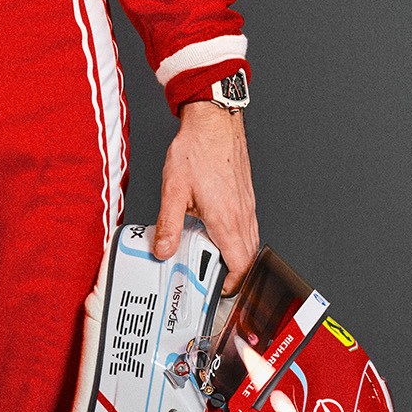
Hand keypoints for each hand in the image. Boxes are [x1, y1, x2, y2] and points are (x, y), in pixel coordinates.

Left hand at [153, 100, 258, 295]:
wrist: (213, 121)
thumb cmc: (197, 149)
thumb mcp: (173, 190)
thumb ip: (168, 224)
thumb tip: (162, 251)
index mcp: (226, 219)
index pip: (240, 265)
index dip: (231, 283)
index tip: (216, 290)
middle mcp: (242, 215)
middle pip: (248, 258)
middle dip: (233, 274)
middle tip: (210, 279)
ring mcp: (247, 206)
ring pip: (249, 243)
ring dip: (234, 256)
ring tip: (210, 258)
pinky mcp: (245, 198)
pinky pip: (247, 228)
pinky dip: (235, 239)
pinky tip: (215, 233)